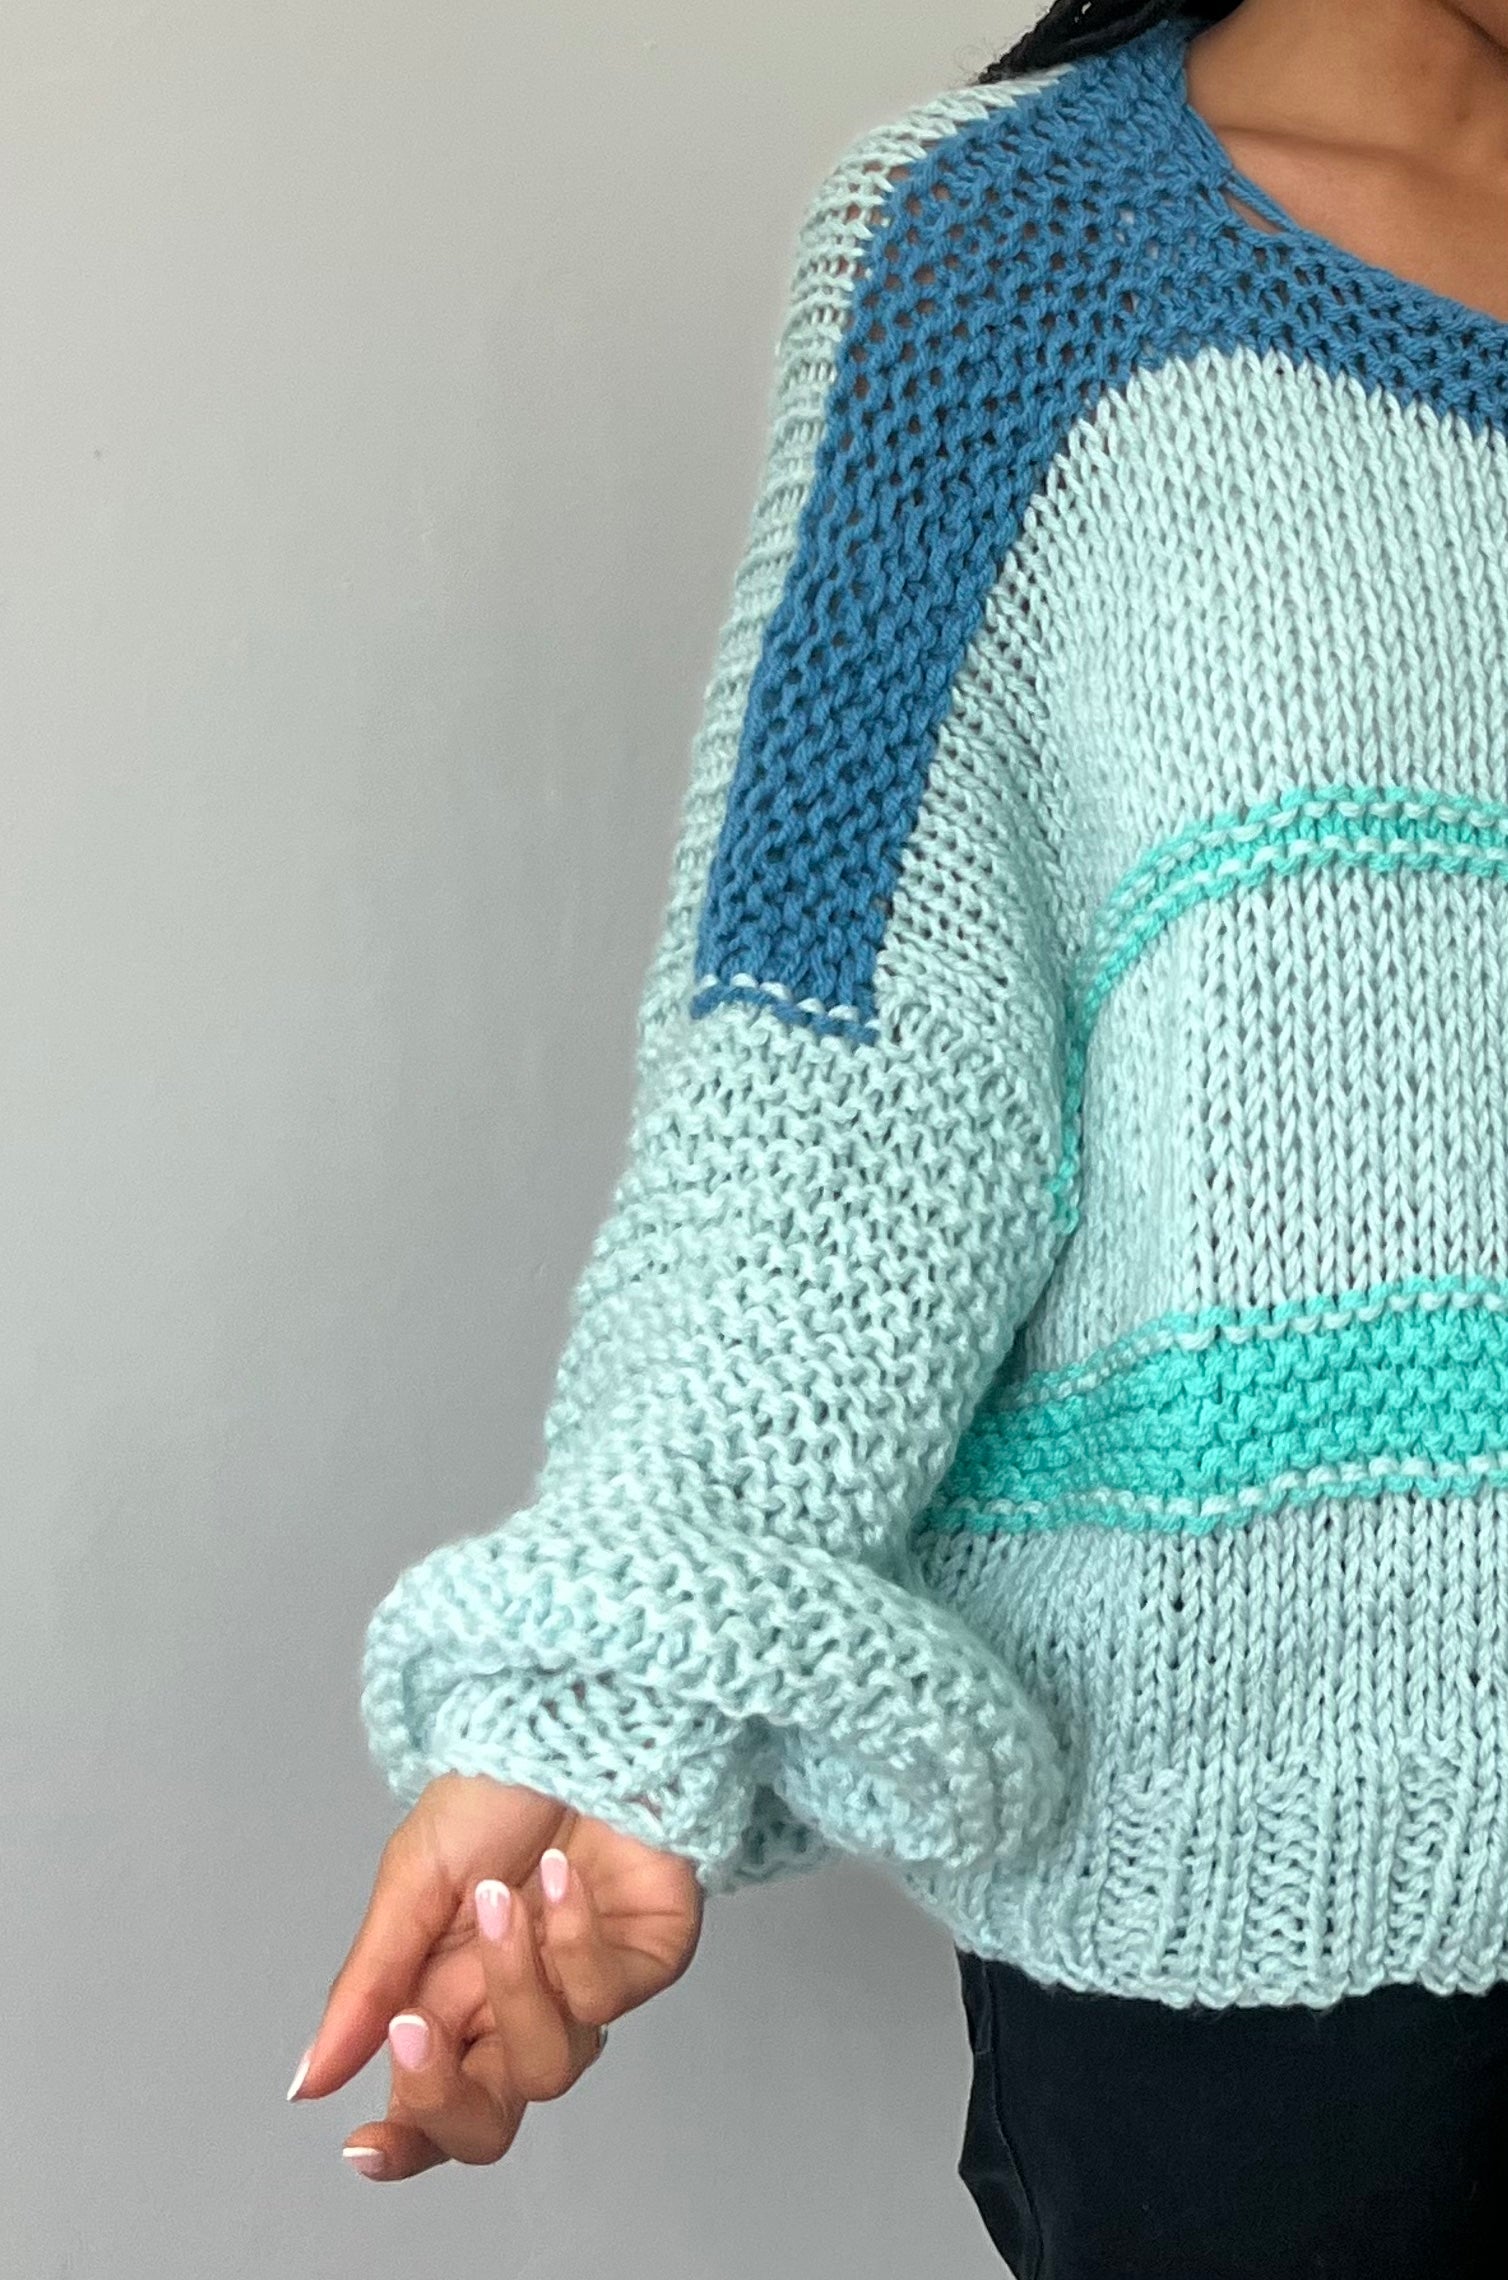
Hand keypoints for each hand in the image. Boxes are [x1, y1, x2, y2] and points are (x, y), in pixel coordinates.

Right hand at [288, 1770, 704, 2179]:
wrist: (574, 1717)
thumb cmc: (494, 1789)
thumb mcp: (411, 1880)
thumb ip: (366, 1986)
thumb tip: (309, 2080)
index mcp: (449, 1996)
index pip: (426, 2105)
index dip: (401, 2143)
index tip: (361, 2148)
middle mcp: (518, 2009)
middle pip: (488, 2124)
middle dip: (446, 2097)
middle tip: (417, 2025)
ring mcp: (586, 1992)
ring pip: (548, 2067)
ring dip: (511, 1982)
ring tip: (500, 1900)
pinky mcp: (650, 1961)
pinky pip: (606, 1997)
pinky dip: (572, 1938)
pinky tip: (558, 1876)